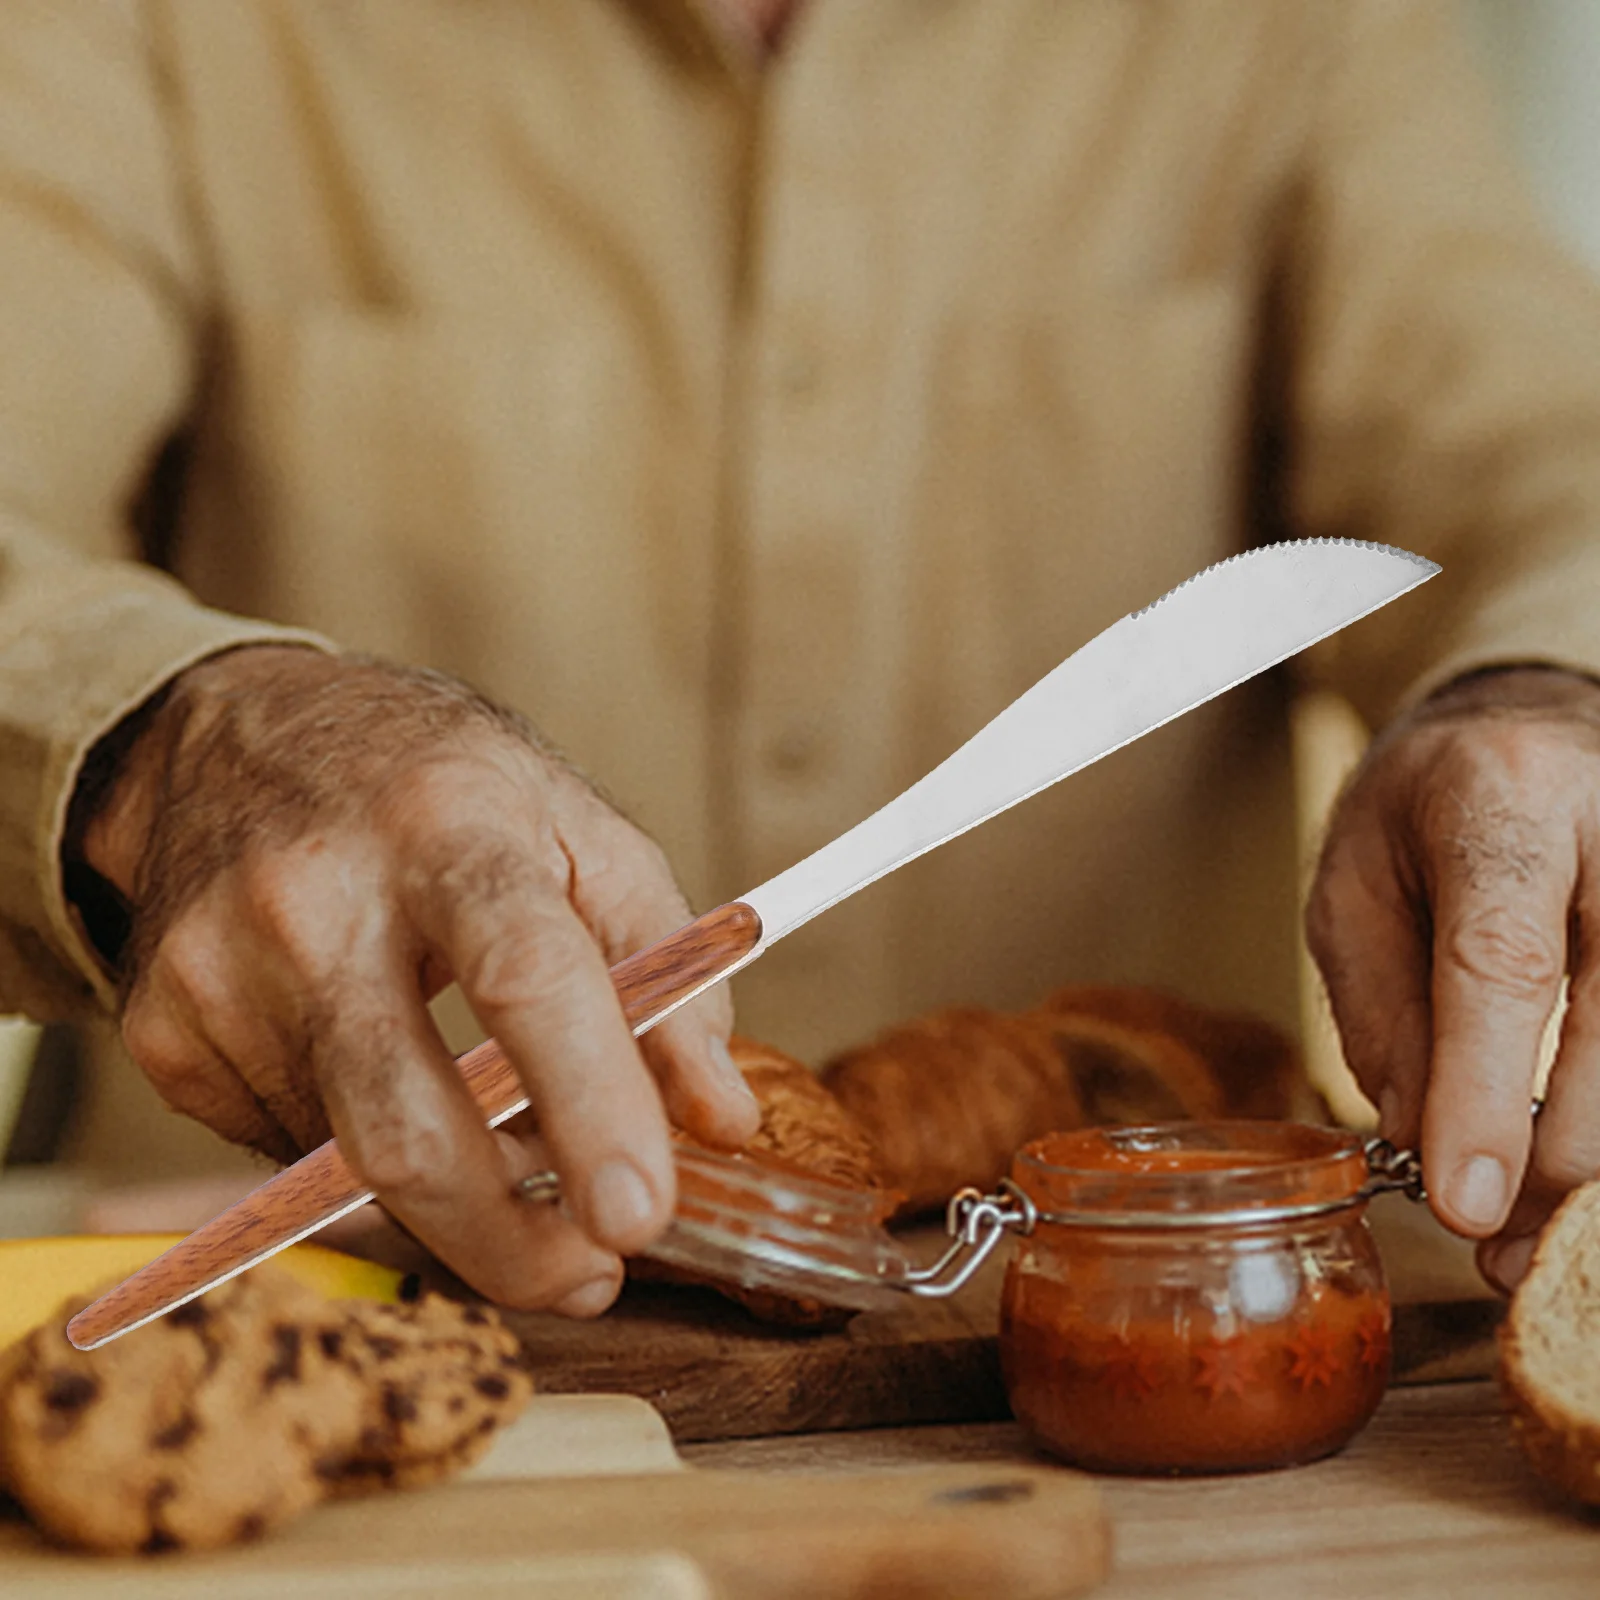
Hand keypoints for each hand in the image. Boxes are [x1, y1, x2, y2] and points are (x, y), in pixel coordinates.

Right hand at [74, 646, 760, 1315]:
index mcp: (448, 825)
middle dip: (509, 1241)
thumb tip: (721, 1117)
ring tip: (506, 1149)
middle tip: (589, 1272)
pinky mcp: (164, 1031)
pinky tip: (387, 1075)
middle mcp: (315, 896)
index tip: (641, 1217)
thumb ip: (667, 963)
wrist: (234, 736)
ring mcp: (219, 970)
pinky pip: (287, 1151)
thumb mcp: (575, 828)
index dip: (590, 1105)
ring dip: (452, 1193)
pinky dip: (362, 1151)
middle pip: (406, 1125)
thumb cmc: (437, 786)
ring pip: (349, 1161)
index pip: (525, 977)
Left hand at [1306, 666, 1599, 1292]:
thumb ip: (1384, 1007)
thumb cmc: (1423, 815)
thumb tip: (1423, 1139)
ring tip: (1532, 1236)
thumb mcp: (1356, 889)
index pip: (1502, 960)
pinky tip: (1576, 1181)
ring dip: (1598, 1168)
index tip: (1464, 1202)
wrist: (1527, 734)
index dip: (1486, 1093)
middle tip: (1493, 1241)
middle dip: (1555, 1162)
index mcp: (1502, 797)